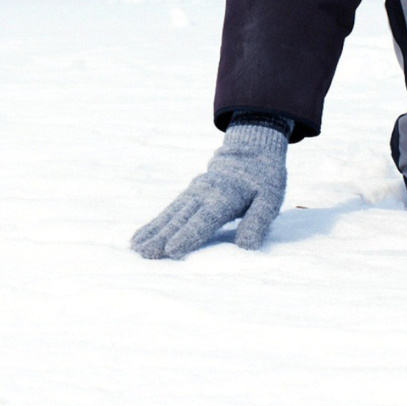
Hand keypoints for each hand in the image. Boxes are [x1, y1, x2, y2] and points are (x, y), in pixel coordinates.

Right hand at [130, 119, 287, 259]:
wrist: (250, 151)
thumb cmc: (263, 179)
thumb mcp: (271, 198)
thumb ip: (258, 221)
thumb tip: (246, 246)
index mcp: (225, 197)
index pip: (204, 219)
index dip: (188, 235)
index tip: (172, 250)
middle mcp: (204, 194)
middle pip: (180, 219)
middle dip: (162, 237)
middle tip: (146, 254)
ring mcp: (193, 193)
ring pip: (169, 215)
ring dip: (152, 231)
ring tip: (136, 248)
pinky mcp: (187, 195)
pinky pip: (167, 211)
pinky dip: (152, 224)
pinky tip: (138, 237)